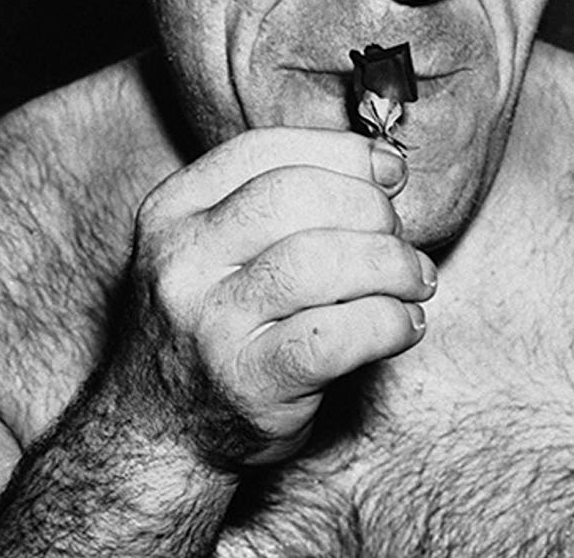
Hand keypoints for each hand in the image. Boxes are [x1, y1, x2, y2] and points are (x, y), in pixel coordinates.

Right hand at [109, 128, 435, 467]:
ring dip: (390, 264)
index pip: (262, 149)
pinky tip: (404, 324)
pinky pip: (336, 337)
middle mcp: (182, 260)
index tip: (390, 171)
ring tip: (415, 279)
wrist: (158, 424)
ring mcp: (210, 324)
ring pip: (318, 262)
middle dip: (368, 207)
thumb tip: (384, 164)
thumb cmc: (214, 318)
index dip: (340, 151)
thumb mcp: (217, 244)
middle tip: (398, 234)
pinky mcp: (249, 384)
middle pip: (294, 197)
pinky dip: (387, 322)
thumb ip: (282, 198)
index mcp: (174, 209)